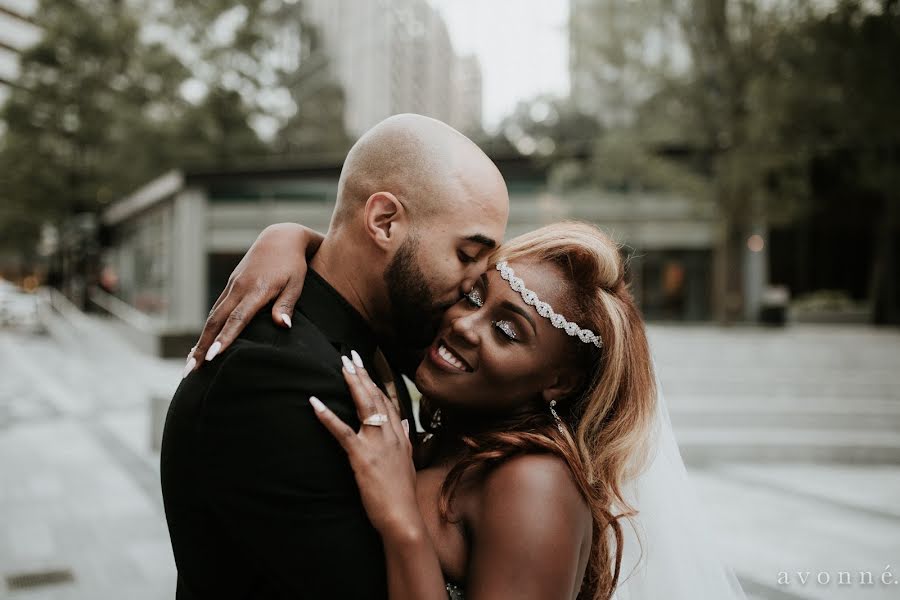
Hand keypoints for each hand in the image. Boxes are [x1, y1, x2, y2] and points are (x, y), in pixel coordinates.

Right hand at [184, 223, 323, 376]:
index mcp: (256, 290)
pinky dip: (208, 328)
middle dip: (202, 347)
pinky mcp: (230, 286)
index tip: (213, 357)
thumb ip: (286, 304)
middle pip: (216, 321)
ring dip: (201, 341)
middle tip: (190, 371)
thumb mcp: (296, 283)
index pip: (237, 319)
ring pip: (212, 316)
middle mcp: (239, 288)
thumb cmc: (292, 264)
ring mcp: (232, 286)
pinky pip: (216, 310)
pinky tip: (202, 343)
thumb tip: (283, 326)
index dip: (225, 339)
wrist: (280, 238)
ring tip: (191, 364)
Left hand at [310, 352, 419, 536]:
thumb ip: (404, 441)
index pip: (387, 401)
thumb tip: (402, 425)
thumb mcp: (408, 463)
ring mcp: (376, 443)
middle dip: (362, 374)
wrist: (402, 517)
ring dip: (352, 383)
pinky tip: (315, 402)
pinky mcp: (361, 456)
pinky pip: (342, 431)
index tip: (367, 365)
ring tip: (341, 365)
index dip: (376, 381)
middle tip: (350, 356)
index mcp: (399, 436)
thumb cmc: (402, 495)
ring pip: (364, 405)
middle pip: (375, 397)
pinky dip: (327, 415)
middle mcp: (390, 434)